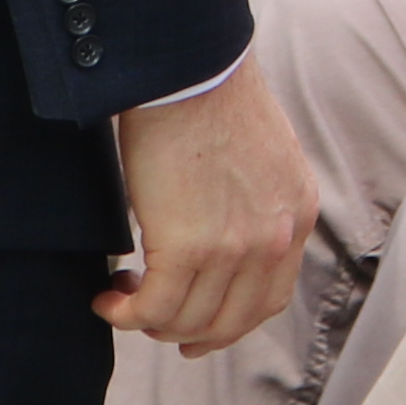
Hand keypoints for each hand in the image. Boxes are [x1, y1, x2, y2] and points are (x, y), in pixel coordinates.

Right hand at [99, 70, 317, 352]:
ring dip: (149, 321)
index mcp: (297, 213)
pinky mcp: (188, 249)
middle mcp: (276, 238)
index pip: (270, 297)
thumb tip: (221, 232)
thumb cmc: (211, 96)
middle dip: (189, 334)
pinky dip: (125, 314)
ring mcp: (236, 248)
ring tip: (124, 298)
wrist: (190, 71)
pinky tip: (107, 297)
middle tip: (154, 324)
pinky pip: (154, 309)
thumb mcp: (262, 155)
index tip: (199, 329)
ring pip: (188, 320)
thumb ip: (256, 201)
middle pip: (231, 321)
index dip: (230, 323)